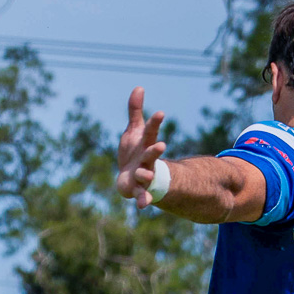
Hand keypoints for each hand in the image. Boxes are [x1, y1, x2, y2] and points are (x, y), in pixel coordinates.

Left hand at [116, 86, 166, 207]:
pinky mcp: (138, 190)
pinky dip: (143, 201)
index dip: (155, 122)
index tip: (160, 113)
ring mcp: (144, 175)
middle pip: (152, 154)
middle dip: (155, 150)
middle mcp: (147, 160)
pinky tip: (142, 206)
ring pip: (147, 174)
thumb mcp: (134, 131)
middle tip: (160, 145)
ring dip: (146, 174)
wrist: (132, 178)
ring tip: (144, 173)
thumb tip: (139, 87)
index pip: (151, 131)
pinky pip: (143, 196)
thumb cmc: (134, 152)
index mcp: (146, 144)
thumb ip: (135, 111)